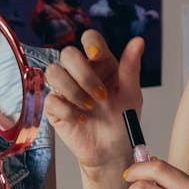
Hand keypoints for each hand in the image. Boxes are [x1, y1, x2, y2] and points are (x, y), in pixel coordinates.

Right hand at [44, 30, 143, 167]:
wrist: (113, 150)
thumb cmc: (122, 120)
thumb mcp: (131, 94)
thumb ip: (131, 67)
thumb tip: (138, 41)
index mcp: (101, 63)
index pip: (89, 38)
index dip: (90, 42)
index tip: (96, 55)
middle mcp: (80, 72)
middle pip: (68, 53)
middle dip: (84, 75)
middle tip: (101, 96)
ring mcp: (65, 89)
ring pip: (53, 72)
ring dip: (73, 91)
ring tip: (90, 108)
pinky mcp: (55, 108)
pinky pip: (50, 99)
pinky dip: (67, 111)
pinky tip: (81, 120)